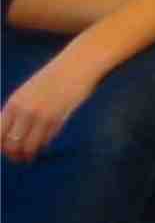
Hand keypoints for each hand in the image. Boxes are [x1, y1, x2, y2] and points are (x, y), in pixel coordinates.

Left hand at [0, 46, 103, 161]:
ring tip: (29, 157)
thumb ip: (18, 109)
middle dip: (13, 155)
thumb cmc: (54, 76)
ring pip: (28, 146)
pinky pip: (45, 140)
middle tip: (18, 157)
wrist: (78, 65)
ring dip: (27, 155)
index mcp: (14, 103)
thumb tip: (10, 132)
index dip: (0, 146)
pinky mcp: (58, 119)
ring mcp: (42, 116)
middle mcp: (24, 111)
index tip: (5, 150)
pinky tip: (43, 144)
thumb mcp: (29, 91)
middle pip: (10, 144)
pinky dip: (42, 146)